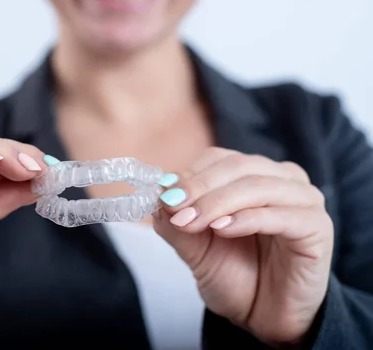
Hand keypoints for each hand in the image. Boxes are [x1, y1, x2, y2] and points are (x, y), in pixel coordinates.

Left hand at [152, 147, 333, 344]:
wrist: (264, 316)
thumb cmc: (234, 274)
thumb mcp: (194, 247)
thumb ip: (175, 221)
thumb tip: (156, 194)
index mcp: (254, 173)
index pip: (219, 159)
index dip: (189, 174)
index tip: (163, 196)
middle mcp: (282, 179)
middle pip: (237, 167)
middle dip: (199, 187)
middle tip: (174, 209)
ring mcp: (304, 200)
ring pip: (257, 186)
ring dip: (218, 203)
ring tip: (192, 223)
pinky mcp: (318, 227)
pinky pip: (281, 215)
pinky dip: (247, 219)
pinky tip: (222, 230)